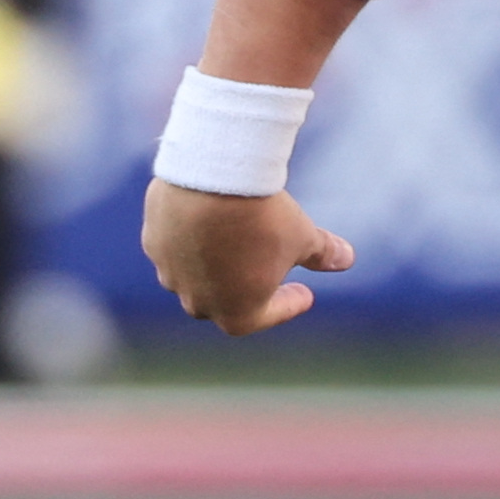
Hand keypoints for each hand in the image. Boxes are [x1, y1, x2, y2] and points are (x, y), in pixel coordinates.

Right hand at [141, 181, 354, 334]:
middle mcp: (197, 300)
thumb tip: (345, 259)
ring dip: (214, 269)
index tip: (305, 295)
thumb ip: (322, 253)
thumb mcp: (303, 237)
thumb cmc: (264, 218)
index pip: (263, 318)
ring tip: (236, 249)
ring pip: (192, 277)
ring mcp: (170, 272)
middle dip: (243, 295)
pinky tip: (207, 225)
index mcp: (236, 312)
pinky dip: (193, 242)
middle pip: (221, 305)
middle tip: (266, 280)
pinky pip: (175, 248)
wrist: (213, 180)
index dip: (286, 307)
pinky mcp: (153, 241)